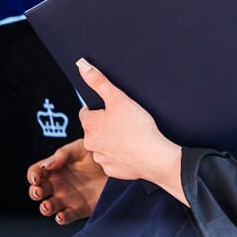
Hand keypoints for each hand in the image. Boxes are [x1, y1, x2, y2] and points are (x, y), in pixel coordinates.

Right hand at [27, 138, 106, 224]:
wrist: (119, 165)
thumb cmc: (97, 154)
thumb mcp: (81, 148)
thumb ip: (63, 154)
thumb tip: (47, 165)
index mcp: (55, 167)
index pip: (36, 172)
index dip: (33, 175)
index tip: (36, 178)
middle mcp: (58, 184)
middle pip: (38, 191)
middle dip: (35, 193)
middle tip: (39, 192)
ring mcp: (67, 197)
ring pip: (48, 207)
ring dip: (45, 208)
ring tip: (47, 205)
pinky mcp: (79, 209)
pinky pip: (66, 216)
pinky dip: (61, 219)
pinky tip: (61, 216)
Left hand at [76, 59, 187, 205]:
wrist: (154, 156)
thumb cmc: (137, 127)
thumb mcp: (118, 98)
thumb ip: (99, 81)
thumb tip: (81, 65)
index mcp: (90, 124)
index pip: (86, 113)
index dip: (99, 109)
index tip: (111, 109)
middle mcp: (91, 143)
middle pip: (94, 130)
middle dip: (105, 126)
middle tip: (124, 121)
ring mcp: (101, 158)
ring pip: (102, 146)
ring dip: (111, 142)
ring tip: (129, 136)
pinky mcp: (113, 170)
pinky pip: (113, 161)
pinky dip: (120, 156)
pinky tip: (132, 151)